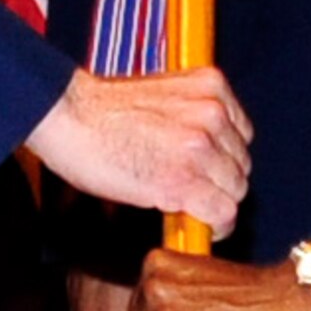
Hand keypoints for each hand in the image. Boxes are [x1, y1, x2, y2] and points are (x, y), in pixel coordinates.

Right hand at [26, 67, 253, 239]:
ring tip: (180, 199)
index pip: (241, 134)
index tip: (204, 169)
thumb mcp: (165, 97)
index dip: (222, 158)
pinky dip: (211, 225)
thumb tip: (214, 153)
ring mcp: (201, 147)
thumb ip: (195, 116)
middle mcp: (213, 112)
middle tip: (186, 187)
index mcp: (211, 85)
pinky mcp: (185, 180)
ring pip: (234, 192)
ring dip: (211, 201)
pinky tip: (189, 220)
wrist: (69, 117)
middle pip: (240, 165)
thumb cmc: (104, 110)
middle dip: (217, 180)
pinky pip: (222, 215)